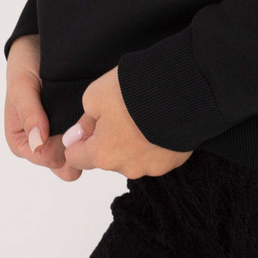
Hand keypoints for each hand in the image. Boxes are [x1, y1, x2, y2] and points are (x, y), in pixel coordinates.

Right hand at [4, 34, 82, 181]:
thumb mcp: (22, 86)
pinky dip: (95, 130)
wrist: (40, 43)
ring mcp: (59, 135)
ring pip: (79, 153)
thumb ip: (29, 114)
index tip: (76, 128)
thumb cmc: (25, 65)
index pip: (47, 160)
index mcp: (22, 142)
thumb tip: (37, 145)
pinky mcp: (74, 124)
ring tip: (96, 117)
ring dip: (89, 139)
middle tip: (91, 124)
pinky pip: (87, 138)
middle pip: (65, 163)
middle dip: (79, 148)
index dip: (64, 149)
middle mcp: (41, 143)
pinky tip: (100, 115)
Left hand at [60, 66, 193, 178]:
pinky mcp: (174, 161)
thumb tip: (77, 135)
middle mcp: (127, 168)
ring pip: (134, 156)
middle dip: (110, 139)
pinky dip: (156, 141)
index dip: (78, 140)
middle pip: (108, 157)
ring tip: (146, 113)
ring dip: (135, 141)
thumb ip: (84, 118)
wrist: (181, 89)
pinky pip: (158, 154)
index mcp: (102, 154)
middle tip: (121, 111)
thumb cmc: (134, 91)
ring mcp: (153, 167)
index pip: (76, 158)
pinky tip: (162, 120)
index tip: (88, 124)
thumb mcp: (95, 95)